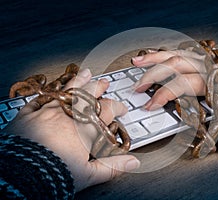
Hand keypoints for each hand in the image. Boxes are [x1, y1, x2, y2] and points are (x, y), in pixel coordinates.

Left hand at [4, 69, 139, 191]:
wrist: (21, 174)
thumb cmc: (54, 175)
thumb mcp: (89, 175)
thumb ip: (113, 166)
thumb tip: (133, 162)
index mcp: (85, 129)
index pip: (107, 111)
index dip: (117, 107)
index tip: (122, 109)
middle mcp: (68, 116)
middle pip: (88, 95)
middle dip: (98, 88)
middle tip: (104, 83)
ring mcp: (47, 112)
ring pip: (67, 92)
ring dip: (78, 82)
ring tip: (85, 74)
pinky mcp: (27, 115)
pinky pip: (41, 98)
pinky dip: (49, 93)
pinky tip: (53, 89)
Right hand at [131, 46, 217, 152]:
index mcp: (216, 79)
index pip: (183, 84)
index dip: (163, 94)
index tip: (150, 104)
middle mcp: (208, 65)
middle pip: (174, 65)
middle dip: (152, 75)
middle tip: (137, 88)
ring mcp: (206, 57)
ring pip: (175, 53)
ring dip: (154, 58)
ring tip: (138, 62)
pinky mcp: (205, 55)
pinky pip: (182, 51)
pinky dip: (166, 52)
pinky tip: (154, 55)